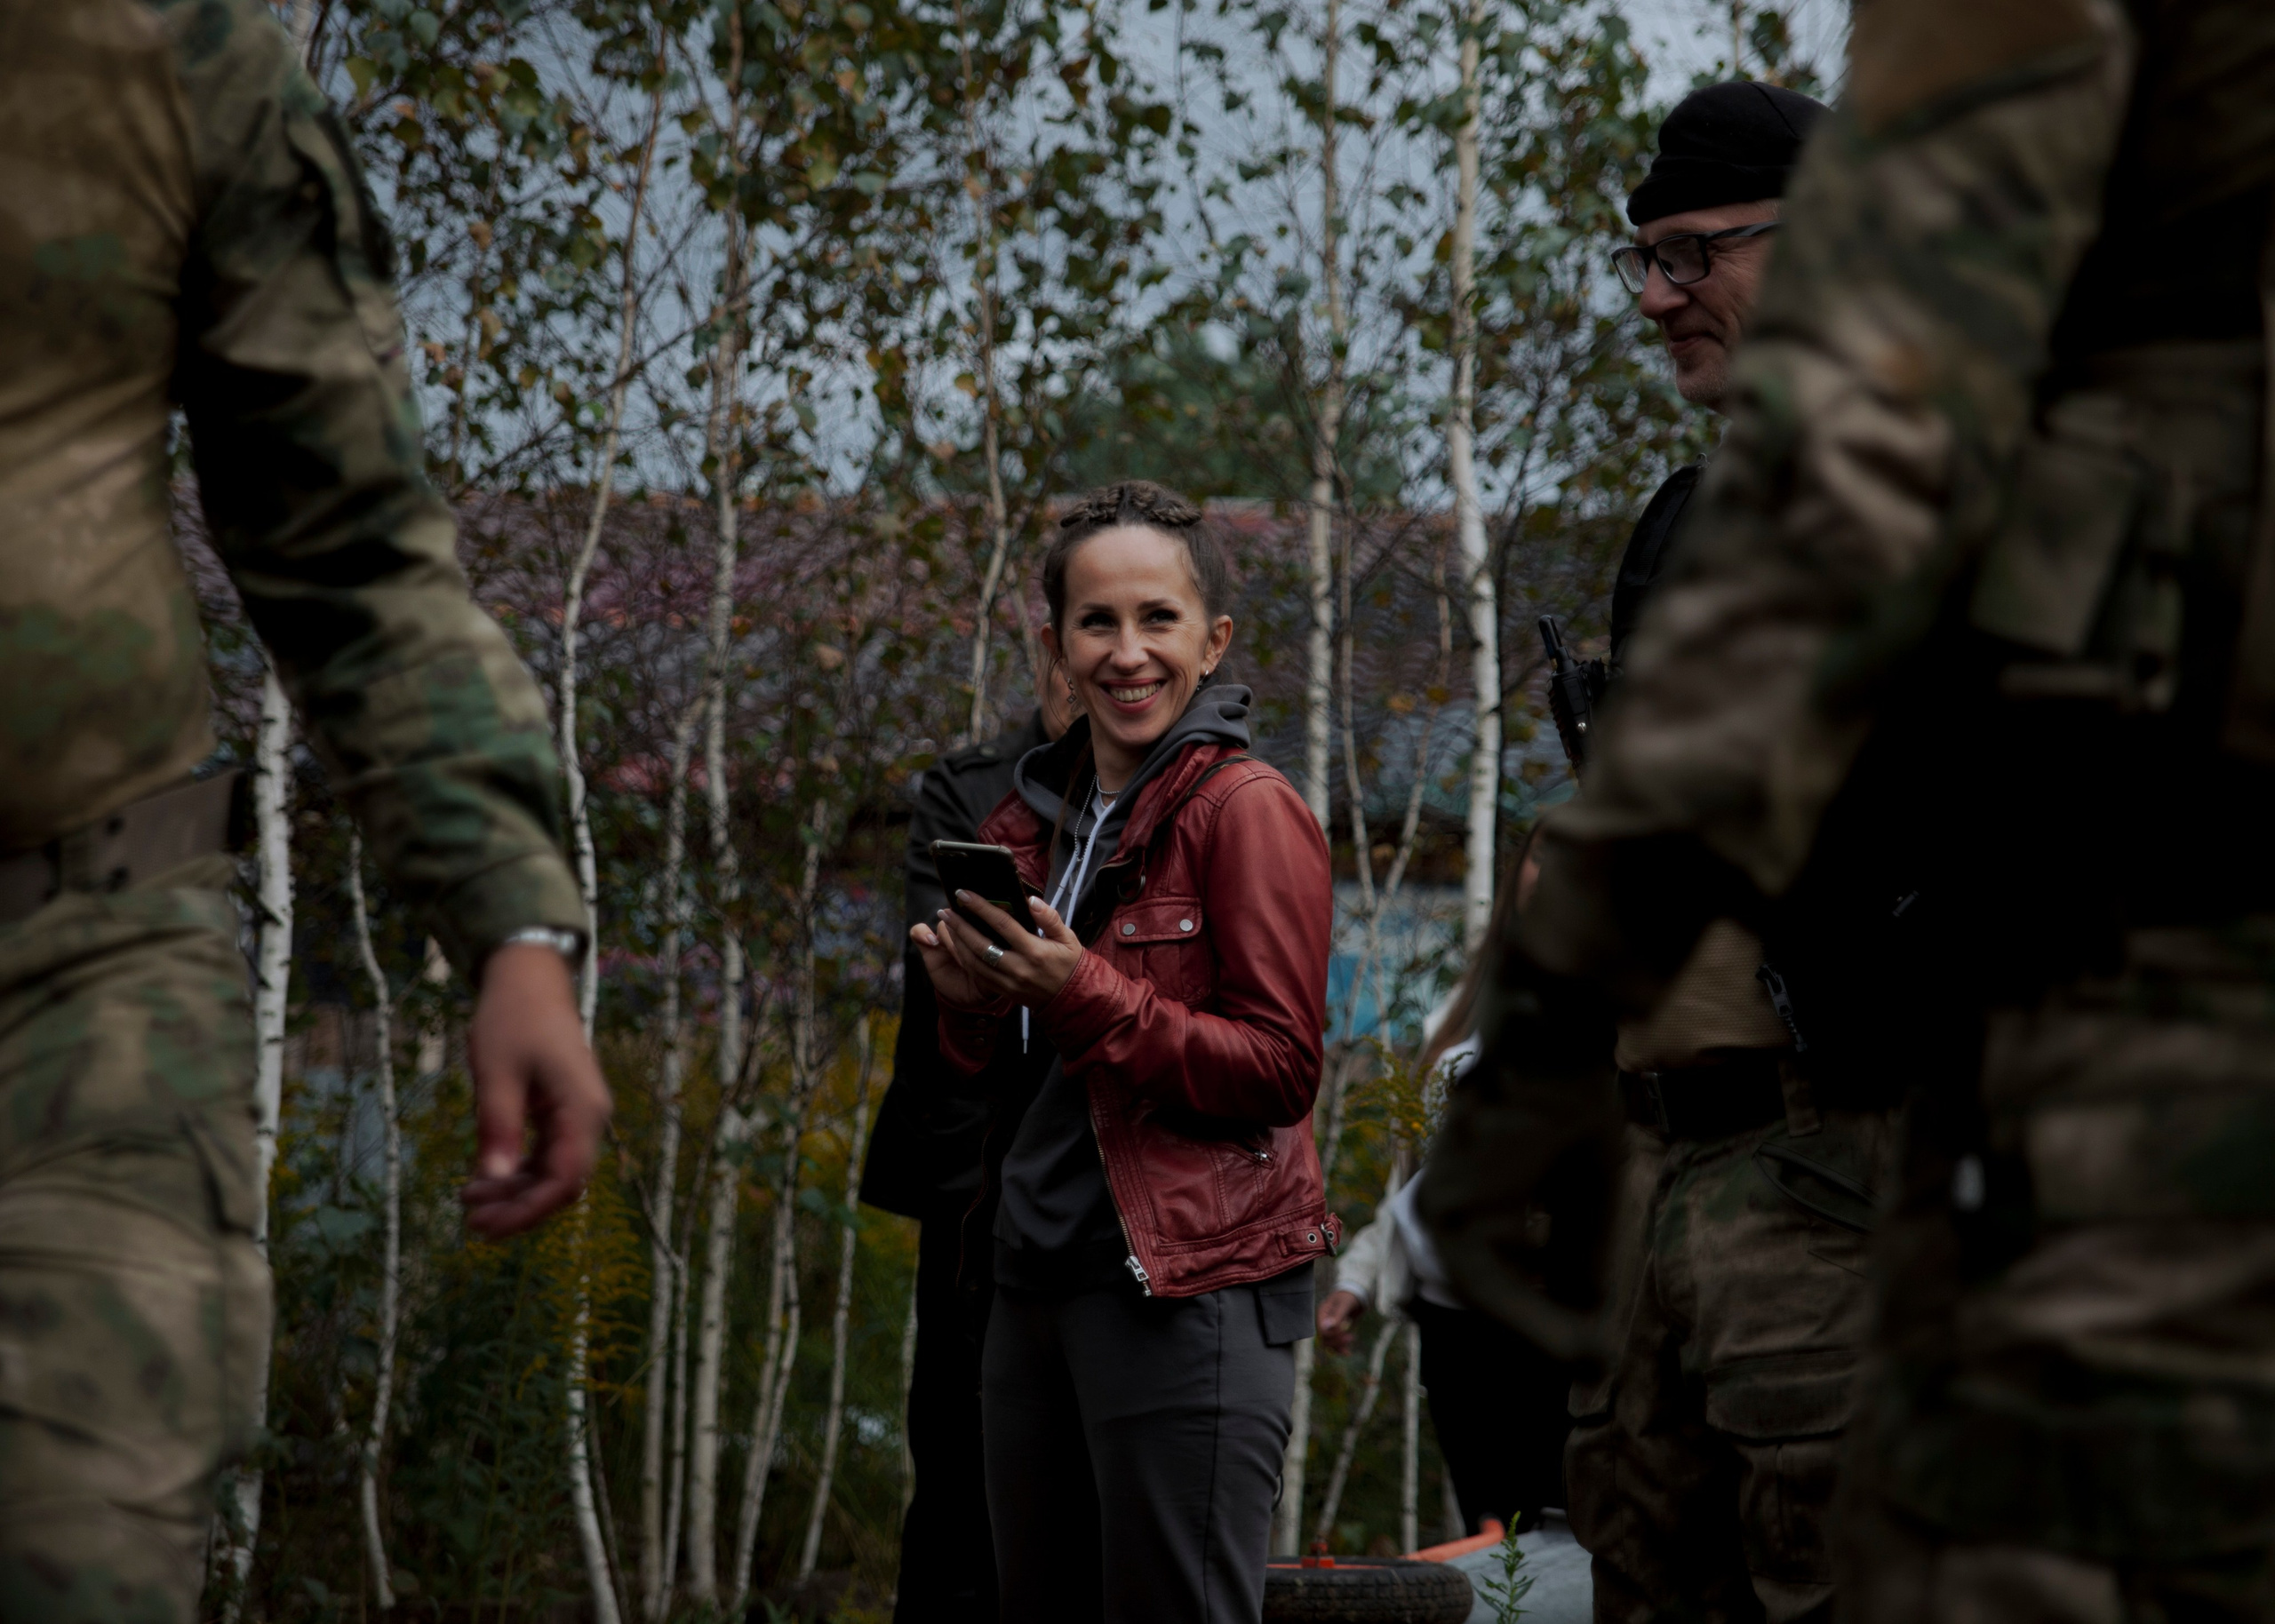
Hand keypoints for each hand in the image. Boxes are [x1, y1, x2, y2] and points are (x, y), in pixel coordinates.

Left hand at [460, 942, 613, 1238]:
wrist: (529, 977)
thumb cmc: (513, 1017)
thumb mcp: (496, 1072)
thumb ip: (497, 1126)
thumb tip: (491, 1179)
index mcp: (582, 1108)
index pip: (566, 1178)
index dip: (529, 1210)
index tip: (487, 1227)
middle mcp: (589, 1117)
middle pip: (563, 1182)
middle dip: (519, 1207)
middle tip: (470, 1222)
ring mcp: (578, 1114)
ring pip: (554, 1171)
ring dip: (516, 1192)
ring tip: (469, 1200)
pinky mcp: (563, 1110)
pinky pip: (547, 1153)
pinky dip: (519, 1171)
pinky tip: (485, 1177)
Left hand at [910, 891, 1082, 1009]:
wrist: (1072, 999)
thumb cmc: (1069, 963)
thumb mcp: (1067, 937)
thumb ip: (1049, 918)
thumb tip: (1031, 900)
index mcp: (1035, 951)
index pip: (1002, 924)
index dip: (980, 908)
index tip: (964, 895)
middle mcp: (1018, 968)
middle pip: (981, 945)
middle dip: (960, 926)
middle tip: (946, 910)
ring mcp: (1008, 983)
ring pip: (975, 962)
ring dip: (957, 943)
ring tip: (947, 925)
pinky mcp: (1003, 992)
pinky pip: (978, 976)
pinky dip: (965, 960)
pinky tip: (957, 946)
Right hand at [1317, 1288, 1366, 1354]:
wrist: (1355, 1296)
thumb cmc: (1349, 1297)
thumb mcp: (1344, 1304)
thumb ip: (1336, 1315)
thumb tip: (1326, 1327)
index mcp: (1322, 1313)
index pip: (1322, 1330)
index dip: (1333, 1334)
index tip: (1345, 1331)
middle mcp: (1324, 1321)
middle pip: (1325, 1339)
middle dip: (1337, 1341)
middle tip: (1351, 1337)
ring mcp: (1330, 1328)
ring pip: (1329, 1344)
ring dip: (1339, 1346)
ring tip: (1352, 1339)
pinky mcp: (1336, 1332)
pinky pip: (1335, 1344)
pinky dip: (1340, 1349)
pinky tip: (1348, 1352)